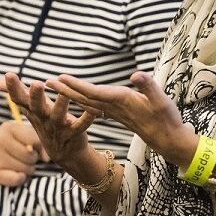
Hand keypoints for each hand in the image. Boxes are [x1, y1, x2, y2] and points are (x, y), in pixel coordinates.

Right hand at [0, 72, 94, 168]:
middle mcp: (44, 119)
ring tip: (64, 92)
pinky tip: (94, 111)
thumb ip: (16, 93)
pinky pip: (81, 127)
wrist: (66, 153)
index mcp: (33, 111)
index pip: (20, 99)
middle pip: (37, 107)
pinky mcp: (74, 134)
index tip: (10, 74)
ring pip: (58, 117)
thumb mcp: (30, 109)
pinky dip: (87, 119)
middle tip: (36, 83)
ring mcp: (58, 128)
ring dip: (61, 105)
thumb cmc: (47, 123)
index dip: (13, 88)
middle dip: (36, 96)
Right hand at [0, 120, 44, 186]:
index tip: (34, 148)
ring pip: (25, 168)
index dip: (39, 146)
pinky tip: (14, 173)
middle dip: (32, 160)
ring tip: (19, 165)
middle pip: (30, 156)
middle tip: (24, 158)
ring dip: (26, 170)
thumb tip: (47, 158)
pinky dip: (20, 179)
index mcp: (8, 128)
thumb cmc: (14, 147)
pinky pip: (17, 178)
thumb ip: (41, 143)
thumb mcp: (27, 138)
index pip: (35, 139)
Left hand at [47, 71, 196, 167]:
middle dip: (65, 90)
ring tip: (55, 86)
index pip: (93, 92)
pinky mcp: (117, 114)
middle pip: (84, 98)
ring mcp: (114, 112)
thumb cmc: (167, 119)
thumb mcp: (162, 100)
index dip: (76, 85)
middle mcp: (113, 107)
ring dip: (70, 94)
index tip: (59, 78)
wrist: (169, 141)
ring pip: (86, 102)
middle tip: (45, 82)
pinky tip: (77, 98)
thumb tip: (136, 75)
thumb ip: (148, 87)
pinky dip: (82, 100)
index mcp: (121, 101)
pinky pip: (93, 106)